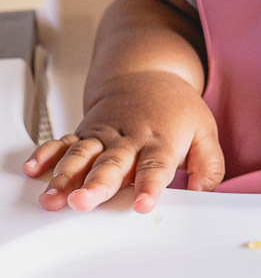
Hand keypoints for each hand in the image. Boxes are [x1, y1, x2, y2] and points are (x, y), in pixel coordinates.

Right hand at [21, 71, 224, 213]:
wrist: (146, 73)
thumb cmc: (175, 109)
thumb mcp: (205, 132)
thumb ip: (209, 166)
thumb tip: (205, 193)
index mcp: (160, 142)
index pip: (155, 167)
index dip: (149, 187)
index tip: (143, 204)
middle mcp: (129, 139)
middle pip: (111, 164)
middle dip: (96, 184)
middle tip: (84, 201)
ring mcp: (103, 135)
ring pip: (82, 156)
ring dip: (65, 177)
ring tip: (54, 197)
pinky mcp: (85, 132)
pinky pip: (62, 143)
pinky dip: (46, 155)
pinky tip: (34, 169)